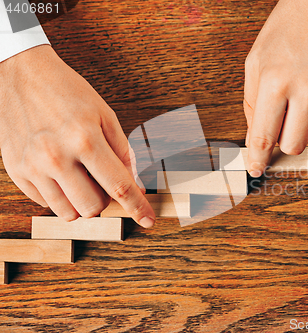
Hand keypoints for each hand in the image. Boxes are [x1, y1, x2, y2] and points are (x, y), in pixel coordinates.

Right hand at [0, 45, 154, 227]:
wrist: (21, 75)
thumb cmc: (67, 92)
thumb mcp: (104, 115)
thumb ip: (123, 153)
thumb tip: (137, 186)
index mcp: (85, 139)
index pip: (119, 186)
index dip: (138, 208)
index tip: (148, 220)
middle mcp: (56, 157)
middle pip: (93, 207)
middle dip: (105, 199)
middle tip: (101, 179)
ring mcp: (32, 167)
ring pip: (69, 213)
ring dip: (82, 202)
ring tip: (80, 177)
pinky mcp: (16, 172)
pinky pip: (46, 203)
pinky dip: (59, 195)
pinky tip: (60, 173)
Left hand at [244, 0, 307, 176]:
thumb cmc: (287, 30)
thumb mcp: (256, 62)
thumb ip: (252, 104)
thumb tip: (256, 139)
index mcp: (275, 81)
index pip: (264, 136)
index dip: (258, 158)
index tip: (256, 169)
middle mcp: (307, 88)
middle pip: (293, 146)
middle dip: (285, 141)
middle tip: (284, 126)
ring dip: (307, 131)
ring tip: (304, 107)